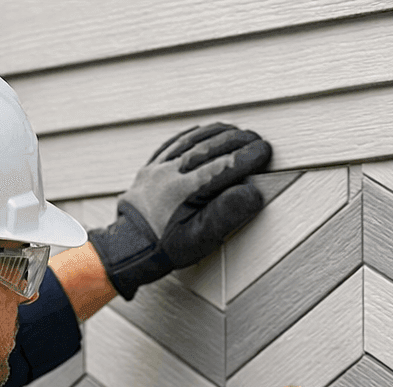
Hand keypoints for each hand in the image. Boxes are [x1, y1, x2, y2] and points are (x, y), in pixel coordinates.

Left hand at [88, 123, 271, 298]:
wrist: (127, 249)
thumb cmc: (165, 248)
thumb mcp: (201, 239)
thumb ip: (227, 214)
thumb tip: (253, 192)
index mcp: (186, 191)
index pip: (225, 165)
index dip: (248, 156)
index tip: (265, 151)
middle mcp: (171, 173)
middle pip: (210, 147)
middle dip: (237, 140)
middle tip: (256, 139)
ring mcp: (158, 168)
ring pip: (192, 140)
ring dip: (217, 133)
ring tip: (236, 131)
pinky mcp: (150, 168)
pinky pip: (172, 142)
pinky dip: (192, 135)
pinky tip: (202, 132)